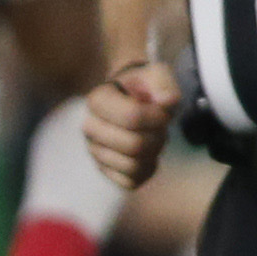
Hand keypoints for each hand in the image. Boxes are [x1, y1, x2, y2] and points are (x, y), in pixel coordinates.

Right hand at [83, 61, 179, 190]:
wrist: (129, 97)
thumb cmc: (143, 85)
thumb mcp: (155, 73)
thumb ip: (163, 83)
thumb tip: (166, 102)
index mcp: (98, 100)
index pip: (132, 117)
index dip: (157, 117)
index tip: (163, 111)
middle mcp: (90, 128)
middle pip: (134, 146)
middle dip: (157, 137)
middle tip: (161, 126)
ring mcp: (95, 152)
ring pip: (133, 166)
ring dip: (153, 153)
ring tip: (153, 137)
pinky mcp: (105, 170)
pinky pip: (130, 182)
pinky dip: (146, 170)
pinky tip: (148, 154)